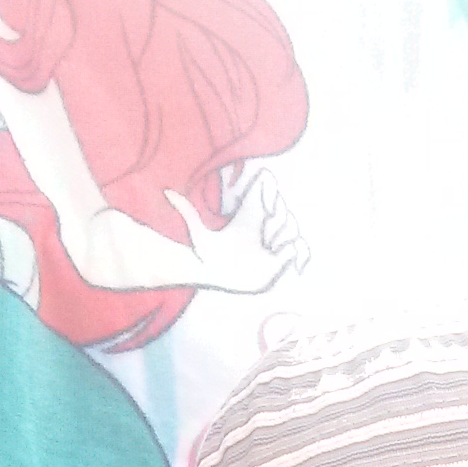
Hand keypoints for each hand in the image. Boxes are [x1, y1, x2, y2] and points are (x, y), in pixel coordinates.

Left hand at [164, 171, 307, 292]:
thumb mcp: (199, 236)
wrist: (220, 279)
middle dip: (277, 222)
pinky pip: (300, 249)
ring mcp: (274, 242)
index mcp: (250, 213)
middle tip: (263, 238)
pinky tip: (292, 263)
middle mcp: (263, 225)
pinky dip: (300, 254)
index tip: (264, 207)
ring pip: (292, 227)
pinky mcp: (281, 260)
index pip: (267, 187)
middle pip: (282, 209)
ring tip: (269, 251)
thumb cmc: (209, 257)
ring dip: (284, 238)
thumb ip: (187, 213)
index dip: (270, 191)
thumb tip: (167, 193)